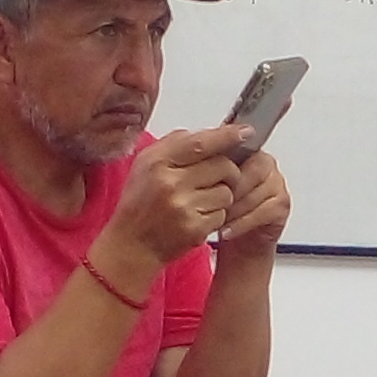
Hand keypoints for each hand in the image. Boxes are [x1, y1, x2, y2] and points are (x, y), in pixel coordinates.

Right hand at [98, 128, 249, 274]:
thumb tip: (211, 134)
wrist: (130, 244)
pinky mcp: (194, 229)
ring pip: (227, 192)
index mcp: (157, 162)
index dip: (227, 136)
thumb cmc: (140, 202)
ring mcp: (183, 208)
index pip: (201, 143)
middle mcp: (170, 183)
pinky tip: (198, 216)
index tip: (246, 132)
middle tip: (221, 177)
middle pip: (223, 166)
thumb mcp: (145, 165)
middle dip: (229, 171)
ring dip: (222, 195)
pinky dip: (216, 215)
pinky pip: (222, 214)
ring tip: (202, 200)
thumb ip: (175, 144)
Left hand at [212, 148, 289, 261]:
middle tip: (207, 203)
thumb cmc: (220, 210)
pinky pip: (261, 212)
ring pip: (254, 194)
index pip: (240, 147)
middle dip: (228, 190)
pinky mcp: (281, 205)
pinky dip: (240, 224)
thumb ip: (203, 167)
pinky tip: (226, 230)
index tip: (207, 175)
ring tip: (214, 219)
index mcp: (247, 151)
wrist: (236, 240)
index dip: (224, 161)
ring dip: (232, 210)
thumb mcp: (205, 186)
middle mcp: (266, 164)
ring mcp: (276, 184)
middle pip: (251, 171)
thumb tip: (188, 155)